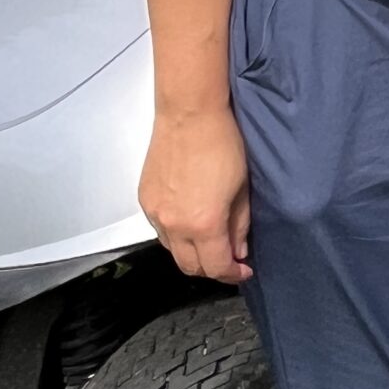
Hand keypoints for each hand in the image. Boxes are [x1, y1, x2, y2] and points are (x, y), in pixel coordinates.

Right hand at [140, 108, 254, 282]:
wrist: (190, 114)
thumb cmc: (221, 142)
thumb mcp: (242, 187)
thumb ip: (240, 224)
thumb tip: (238, 249)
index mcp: (204, 223)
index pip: (216, 266)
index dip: (232, 274)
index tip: (243, 270)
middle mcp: (175, 224)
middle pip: (189, 267)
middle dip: (211, 269)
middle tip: (228, 260)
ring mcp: (156, 213)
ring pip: (172, 251)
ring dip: (192, 253)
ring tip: (211, 240)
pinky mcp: (145, 200)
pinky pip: (160, 230)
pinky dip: (176, 235)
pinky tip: (190, 222)